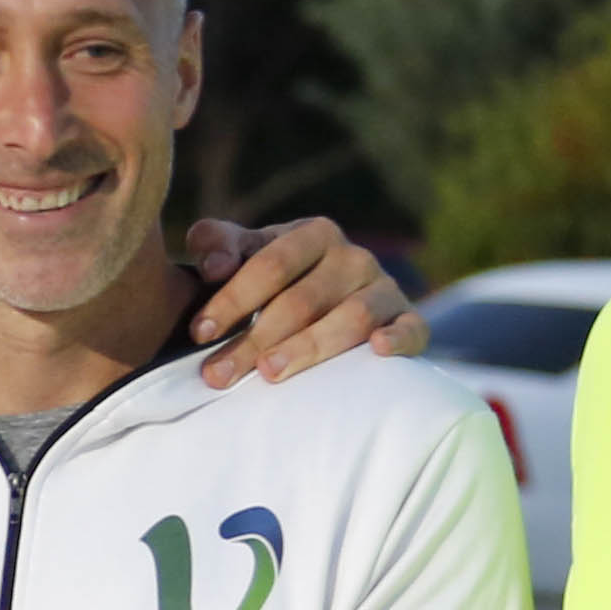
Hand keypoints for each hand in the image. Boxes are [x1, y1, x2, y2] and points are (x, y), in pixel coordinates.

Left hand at [178, 215, 422, 383]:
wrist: (338, 299)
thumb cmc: (277, 280)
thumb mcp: (246, 254)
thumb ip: (219, 246)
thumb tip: (213, 264)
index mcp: (314, 234)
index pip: (271, 264)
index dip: (232, 298)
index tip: (198, 334)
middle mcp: (354, 257)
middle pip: (302, 300)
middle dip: (255, 340)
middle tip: (217, 375)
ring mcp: (385, 288)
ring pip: (352, 317)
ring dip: (309, 347)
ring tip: (270, 374)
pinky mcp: (408, 319)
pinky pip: (412, 328)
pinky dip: (400, 337)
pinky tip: (379, 350)